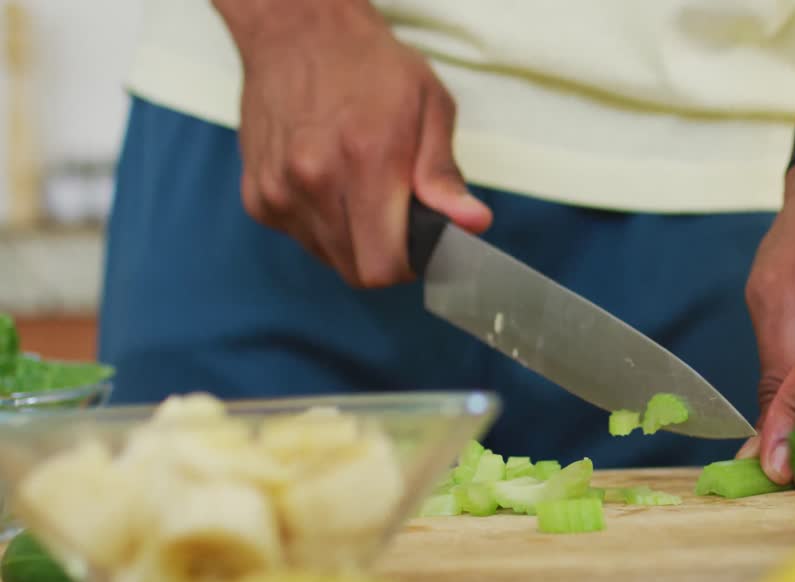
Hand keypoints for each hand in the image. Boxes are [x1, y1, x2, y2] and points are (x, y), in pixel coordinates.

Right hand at [217, 0, 490, 286]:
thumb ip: (444, 174)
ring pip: (328, 258)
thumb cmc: (370, 65)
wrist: (297, 31)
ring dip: (352, 242)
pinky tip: (330, 185)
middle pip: (357, 272)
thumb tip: (472, 222)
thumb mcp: (429, 107)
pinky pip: (300, 238)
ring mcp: (279, 192)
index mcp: (365, 161)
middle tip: (395, 219)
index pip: (384, 265)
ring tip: (360, 192)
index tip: (420, 243)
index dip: (409, 264)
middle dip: (384, 257)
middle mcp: (314, 181)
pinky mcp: (257, 196)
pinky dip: (321, 226)